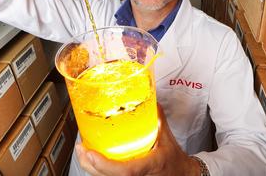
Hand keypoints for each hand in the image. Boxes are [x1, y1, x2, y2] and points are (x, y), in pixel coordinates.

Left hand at [74, 105, 200, 175]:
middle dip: (90, 165)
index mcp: (149, 166)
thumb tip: (149, 99)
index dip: (104, 165)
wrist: (184, 175)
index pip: (124, 171)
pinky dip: (99, 171)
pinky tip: (93, 161)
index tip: (90, 152)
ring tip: (83, 152)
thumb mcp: (168, 138)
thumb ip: (157, 118)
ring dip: (92, 168)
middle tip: (81, 148)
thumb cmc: (175, 159)